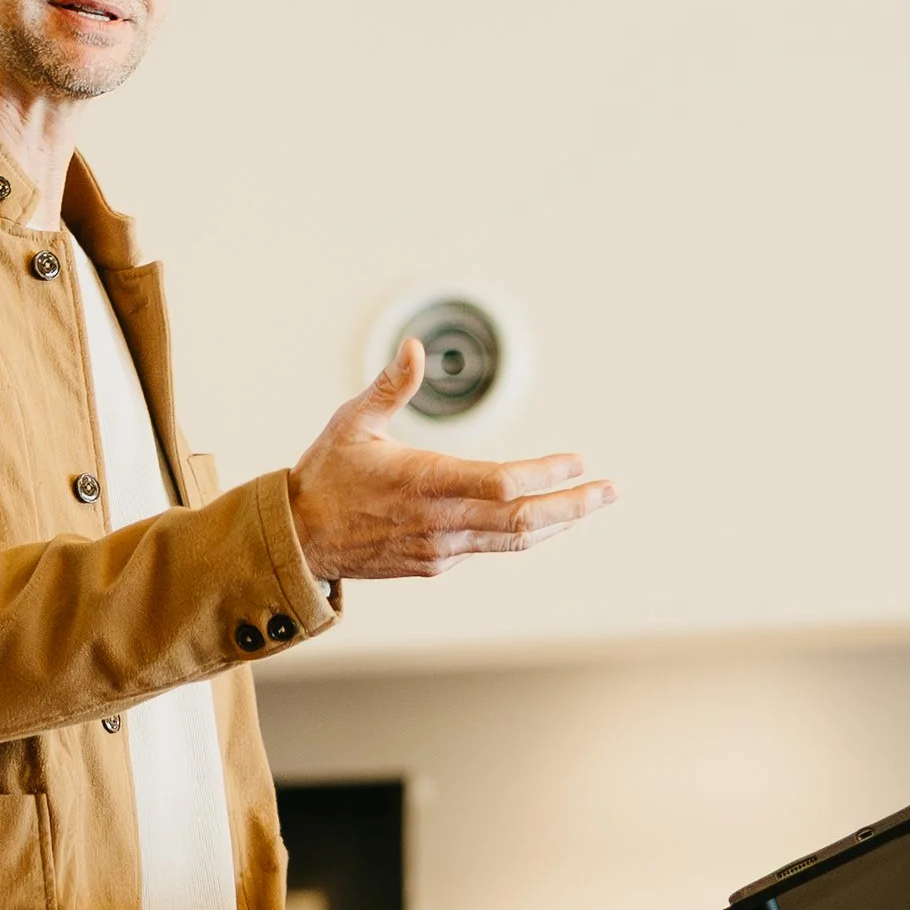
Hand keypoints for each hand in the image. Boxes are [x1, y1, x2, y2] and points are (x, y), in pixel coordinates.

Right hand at [287, 341, 613, 582]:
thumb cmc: (325, 474)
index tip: (578, 461)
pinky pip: (491, 546)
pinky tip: (543, 516)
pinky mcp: (436, 563)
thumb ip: (390, 386)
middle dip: (573, 505)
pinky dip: (523, 531)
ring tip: (592, 503)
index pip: (500, 484)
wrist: (298, 542)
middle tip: (611, 489)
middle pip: (523, 521)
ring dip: (558, 521)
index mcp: (423, 483)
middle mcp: (438, 523)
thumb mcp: (351, 422)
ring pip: (514, 540)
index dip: (544, 474)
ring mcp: (440, 549)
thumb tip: (414, 346)